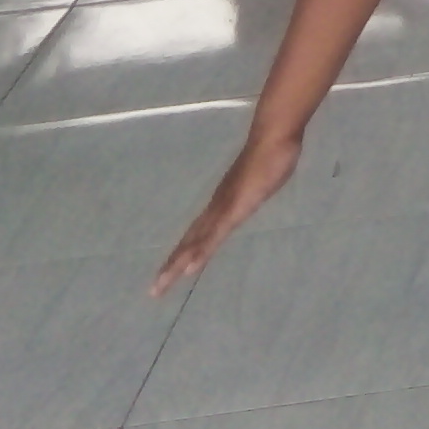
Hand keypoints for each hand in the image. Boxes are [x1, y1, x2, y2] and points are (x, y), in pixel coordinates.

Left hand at [151, 132, 300, 295]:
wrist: (274, 138)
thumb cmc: (272, 154)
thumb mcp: (263, 181)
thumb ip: (255, 190)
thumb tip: (256, 191)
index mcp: (222, 203)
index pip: (198, 233)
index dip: (183, 252)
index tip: (169, 273)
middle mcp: (216, 207)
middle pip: (190, 241)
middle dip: (172, 266)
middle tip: (155, 291)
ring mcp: (223, 209)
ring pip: (196, 242)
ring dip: (178, 264)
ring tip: (163, 285)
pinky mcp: (234, 210)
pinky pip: (214, 236)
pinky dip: (200, 253)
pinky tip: (190, 268)